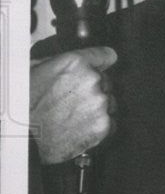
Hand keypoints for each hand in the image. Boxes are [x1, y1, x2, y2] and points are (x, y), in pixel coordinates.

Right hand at [29, 47, 117, 163]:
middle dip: (93, 89)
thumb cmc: (27, 104)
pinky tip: (80, 127)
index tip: (103, 64)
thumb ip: (65, 62)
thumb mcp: (38, 69)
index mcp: (76, 63)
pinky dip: (98, 125)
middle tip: (72, 101)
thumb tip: (81, 60)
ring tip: (73, 115)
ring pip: (109, 102)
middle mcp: (91, 80)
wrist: (24, 138)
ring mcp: (99, 103)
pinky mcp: (103, 124)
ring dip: (96, 108)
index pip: (105, 55)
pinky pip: (110, 122)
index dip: (102, 61)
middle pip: (106, 81)